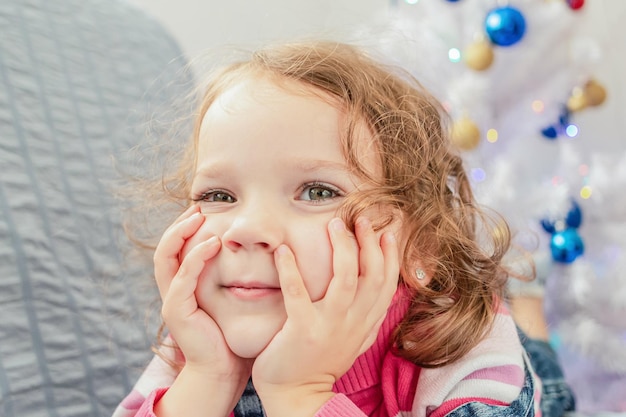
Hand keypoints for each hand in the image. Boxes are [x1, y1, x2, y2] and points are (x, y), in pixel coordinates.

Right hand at [154, 205, 251, 385]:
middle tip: (197, 207)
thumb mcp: (232, 298)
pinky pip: (182, 278)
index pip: (175, 249)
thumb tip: (258, 251)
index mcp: (183, 286)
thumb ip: (234, 276)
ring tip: (198, 217)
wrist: (223, 369)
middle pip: (164, 248)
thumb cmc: (232, 333)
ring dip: (181, 235)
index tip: (203, 210)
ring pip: (165, 258)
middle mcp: (173, 291)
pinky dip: (195, 258)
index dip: (184, 228)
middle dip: (178, 225)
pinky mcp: (176, 311)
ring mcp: (172, 301)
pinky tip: (212, 245)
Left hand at [252, 216, 399, 416]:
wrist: (298, 395)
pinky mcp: (302, 330)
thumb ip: (369, 314)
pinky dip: (291, 270)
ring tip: (334, 225)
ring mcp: (329, 326)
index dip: (390, 255)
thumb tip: (388, 290)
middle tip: (360, 218)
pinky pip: (298, 294)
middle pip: (372, 275)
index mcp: (365, 321)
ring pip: (345, 280)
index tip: (386, 231)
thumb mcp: (354, 338)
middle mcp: (353, 322)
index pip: (387, 283)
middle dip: (369, 243)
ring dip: (342, 249)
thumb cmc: (322, 361)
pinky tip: (283, 250)